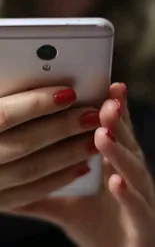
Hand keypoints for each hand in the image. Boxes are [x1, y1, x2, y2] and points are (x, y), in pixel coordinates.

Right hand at [0, 86, 99, 209]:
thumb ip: (5, 94)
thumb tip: (35, 70)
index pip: (4, 115)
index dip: (37, 103)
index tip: (68, 92)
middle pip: (24, 143)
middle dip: (62, 128)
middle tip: (93, 114)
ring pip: (31, 171)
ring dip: (67, 155)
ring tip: (94, 140)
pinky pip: (29, 194)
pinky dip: (57, 181)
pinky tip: (80, 167)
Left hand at [14, 83, 154, 246]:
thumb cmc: (97, 223)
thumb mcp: (67, 203)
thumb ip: (41, 191)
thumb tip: (9, 182)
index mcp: (113, 164)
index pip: (114, 130)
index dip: (111, 109)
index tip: (105, 86)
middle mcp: (130, 174)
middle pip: (125, 142)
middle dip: (116, 120)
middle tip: (106, 99)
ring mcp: (140, 196)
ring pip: (132, 169)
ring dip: (119, 150)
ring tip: (102, 133)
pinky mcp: (143, 222)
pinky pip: (136, 205)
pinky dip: (126, 193)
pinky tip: (114, 182)